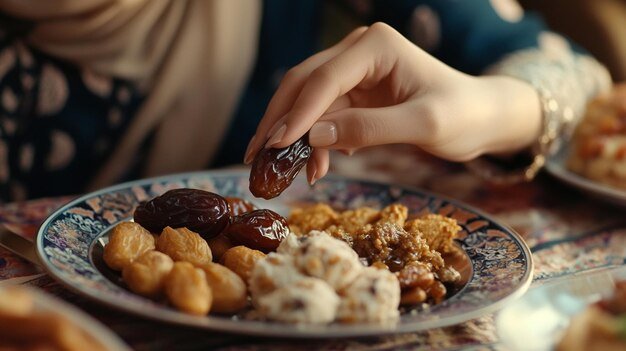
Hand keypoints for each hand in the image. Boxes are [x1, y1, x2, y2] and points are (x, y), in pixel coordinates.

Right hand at [244, 23, 540, 183]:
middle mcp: (359, 51)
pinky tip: (317, 167)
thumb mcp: (423, 125)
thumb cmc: (463, 115)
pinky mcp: (356, 94)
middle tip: (255, 158)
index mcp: (376, 46)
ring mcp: (355, 72)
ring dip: (295, 138)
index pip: (325, 79)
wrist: (482, 117)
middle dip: (280, 122)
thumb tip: (313, 138)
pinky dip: (316, 143)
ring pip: (309, 103)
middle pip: (304, 84)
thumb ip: (370, 128)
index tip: (274, 147)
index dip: (297, 114)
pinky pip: (325, 118)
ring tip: (283, 173)